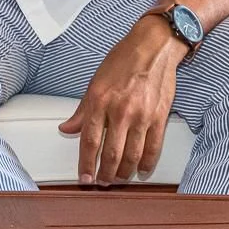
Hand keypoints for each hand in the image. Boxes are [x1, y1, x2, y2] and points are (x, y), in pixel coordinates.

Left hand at [58, 18, 184, 185]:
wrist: (154, 46)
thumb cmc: (124, 59)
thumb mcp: (95, 82)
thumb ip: (82, 109)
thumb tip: (67, 128)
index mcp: (100, 101)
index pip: (89, 141)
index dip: (86, 164)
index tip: (84, 177)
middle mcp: (120, 110)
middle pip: (111, 153)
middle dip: (104, 174)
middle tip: (101, 182)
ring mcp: (142, 115)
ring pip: (132, 155)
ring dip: (124, 172)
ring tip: (118, 178)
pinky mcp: (160, 117)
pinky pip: (154, 147)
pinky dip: (147, 163)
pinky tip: (142, 170)